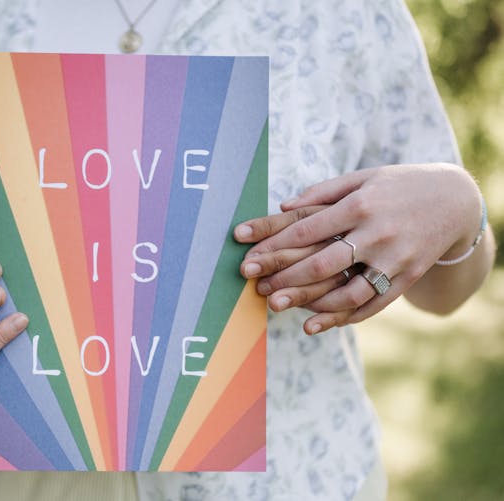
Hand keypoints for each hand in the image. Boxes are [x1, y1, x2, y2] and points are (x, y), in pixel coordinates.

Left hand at [238, 164, 481, 333]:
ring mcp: (394, 259)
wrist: (454, 201)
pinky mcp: (407, 277)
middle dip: (284, 277)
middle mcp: (376, 233)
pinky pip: (372, 304)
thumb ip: (322, 192)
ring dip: (309, 303)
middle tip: (254, 286)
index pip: (307, 229)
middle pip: (322, 263)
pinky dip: (341, 317)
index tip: (246, 253)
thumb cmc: (397, 186)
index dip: (273, 243)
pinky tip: (314, 324)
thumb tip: (283, 207)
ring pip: (346, 291)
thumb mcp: (362, 178)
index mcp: (360, 204)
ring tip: (276, 307)